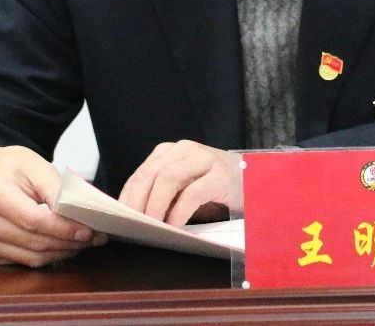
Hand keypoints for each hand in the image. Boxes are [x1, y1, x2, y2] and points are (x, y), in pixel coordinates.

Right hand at [0, 145, 106, 266]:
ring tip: (83, 241)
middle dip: (70, 242)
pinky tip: (62, 244)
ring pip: (33, 257)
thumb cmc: (11, 167)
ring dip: (63, 251)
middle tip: (96, 237)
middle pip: (36, 242)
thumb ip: (56, 188)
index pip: (35, 220)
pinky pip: (25, 262)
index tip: (90, 230)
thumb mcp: (35, 164)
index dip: (64, 228)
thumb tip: (79, 213)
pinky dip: (48, 256)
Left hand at [118, 140, 241, 225]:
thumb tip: (135, 216)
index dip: (128, 195)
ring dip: (155, 205)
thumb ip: (163, 195)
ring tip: (151, 225)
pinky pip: (193, 192)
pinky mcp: (220, 176)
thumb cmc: (214, 190)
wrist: (255, 182)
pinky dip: (179, 211)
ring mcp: (205, 159)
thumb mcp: (184, 188)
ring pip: (168, 178)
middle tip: (132, 224)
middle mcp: (185, 150)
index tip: (119, 216)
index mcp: (172, 152)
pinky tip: (174, 225)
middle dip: (138, 201)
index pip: (142, 172)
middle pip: (151, 173)